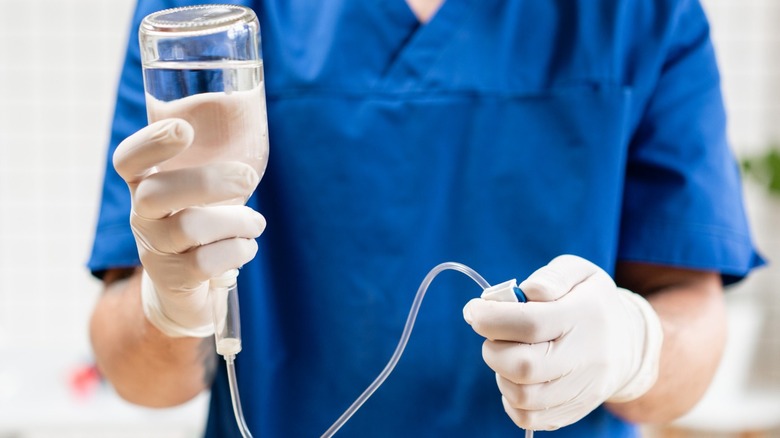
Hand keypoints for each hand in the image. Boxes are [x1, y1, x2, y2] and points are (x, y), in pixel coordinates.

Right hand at [113, 119, 264, 337]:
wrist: (188, 290)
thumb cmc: (203, 222)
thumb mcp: (202, 191)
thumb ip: (213, 157)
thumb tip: (250, 106)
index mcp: (146, 185)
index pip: (129, 160)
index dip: (150, 143)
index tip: (183, 129)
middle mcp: (142, 216)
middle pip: (157, 194)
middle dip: (209, 182)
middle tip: (247, 178)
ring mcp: (154, 250)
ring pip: (189, 228)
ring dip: (237, 221)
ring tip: (255, 223)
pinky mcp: (174, 279)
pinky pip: (207, 262)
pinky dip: (238, 250)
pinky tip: (246, 246)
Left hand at [463, 255, 663, 429]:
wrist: (627, 342)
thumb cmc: (590, 301)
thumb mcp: (579, 272)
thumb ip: (551, 276)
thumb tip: (526, 292)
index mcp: (585, 315)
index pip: (530, 323)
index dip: (491, 318)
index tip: (474, 310)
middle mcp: (586, 357)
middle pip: (524, 366)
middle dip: (493, 348)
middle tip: (493, 334)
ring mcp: (582, 389)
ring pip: (523, 396)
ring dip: (500, 373)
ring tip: (509, 353)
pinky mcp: (574, 411)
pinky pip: (529, 419)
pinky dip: (511, 399)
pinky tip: (516, 377)